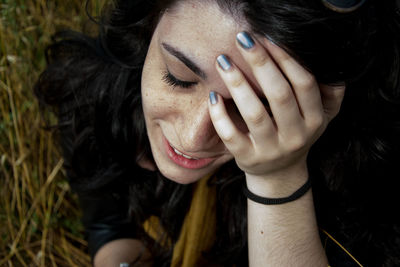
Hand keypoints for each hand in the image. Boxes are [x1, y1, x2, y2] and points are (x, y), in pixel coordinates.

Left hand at [208, 32, 344, 179]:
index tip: (268, 37)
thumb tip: (332, 62)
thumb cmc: (296, 134)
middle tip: (243, 39)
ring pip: (254, 114)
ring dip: (238, 84)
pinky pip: (231, 136)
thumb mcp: (321, 117)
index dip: (287, 58)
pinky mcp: (248, 158)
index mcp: (314, 119)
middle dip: (260, 63)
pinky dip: (220, 115)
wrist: (280, 174)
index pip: (304, 83)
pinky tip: (213, 95)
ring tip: (223, 61)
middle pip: (279, 95)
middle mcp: (295, 135)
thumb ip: (330, 92)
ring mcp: (271, 149)